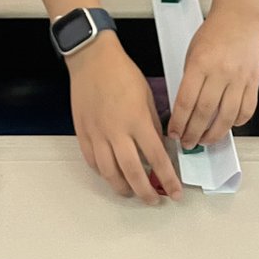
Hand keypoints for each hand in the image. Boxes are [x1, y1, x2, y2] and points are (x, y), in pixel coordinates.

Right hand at [67, 33, 181, 204]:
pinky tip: (111, 175)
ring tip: (132, 193)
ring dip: (123, 188)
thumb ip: (152, 125)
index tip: (175, 192)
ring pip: (109, 173)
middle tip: (155, 200)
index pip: (157, 158)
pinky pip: (92, 161)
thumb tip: (157, 147)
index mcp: (137, 120)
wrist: (92, 59)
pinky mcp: (82, 132)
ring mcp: (97, 133)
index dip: (168, 179)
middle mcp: (116, 131)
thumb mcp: (147, 96)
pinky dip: (103, 173)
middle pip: (132, 173)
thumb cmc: (121, 72)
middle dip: (146, 192)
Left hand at [167, 9, 258, 148]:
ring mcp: (239, 79)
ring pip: (226, 117)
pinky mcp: (253, 81)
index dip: (178, 122)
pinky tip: (228, 126)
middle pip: (205, 113)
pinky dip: (237, 122)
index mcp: (200, 64)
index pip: (185, 101)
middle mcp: (220, 73)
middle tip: (187, 142)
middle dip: (193, 133)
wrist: (240, 17)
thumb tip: (184, 108)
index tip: (173, 132)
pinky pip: (246, 110)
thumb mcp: (192, 53)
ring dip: (214, 134)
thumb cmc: (214, 32)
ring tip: (205, 141)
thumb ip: (190, 79)